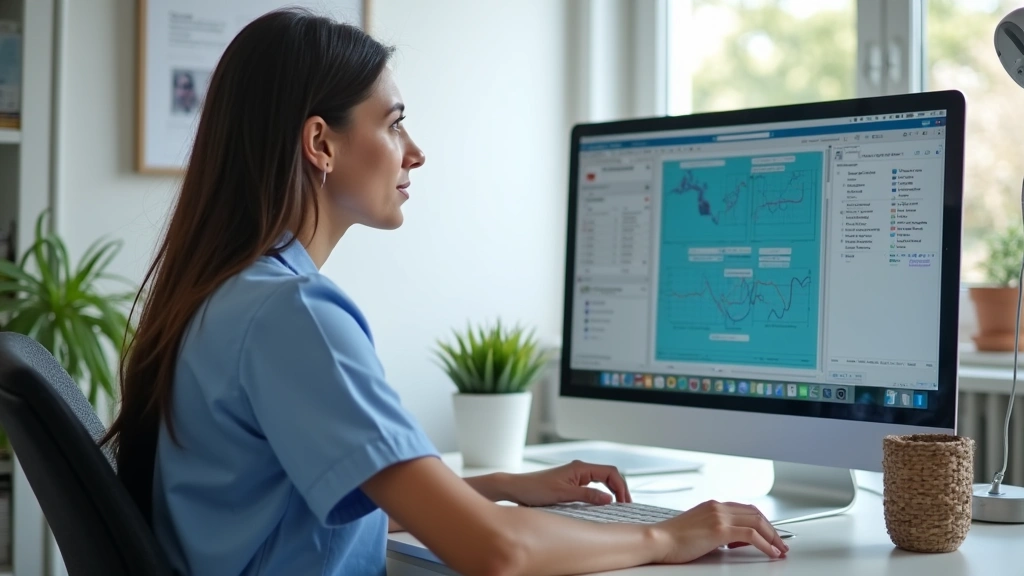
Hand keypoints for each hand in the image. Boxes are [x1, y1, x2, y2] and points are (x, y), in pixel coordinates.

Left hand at [502, 460, 631, 506]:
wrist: (517, 488)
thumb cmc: (535, 489)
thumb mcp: (563, 495)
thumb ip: (587, 495)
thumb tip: (609, 499)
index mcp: (580, 467)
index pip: (610, 472)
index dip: (621, 486)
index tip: (625, 502)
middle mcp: (580, 469)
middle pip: (608, 475)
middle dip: (619, 488)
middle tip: (626, 506)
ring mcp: (575, 475)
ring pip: (601, 480)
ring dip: (611, 490)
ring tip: (618, 506)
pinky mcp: (570, 483)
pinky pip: (592, 485)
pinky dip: (601, 493)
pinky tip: (602, 504)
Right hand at [652, 500, 787, 562]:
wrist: (658, 540)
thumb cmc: (672, 539)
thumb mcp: (698, 529)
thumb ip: (716, 531)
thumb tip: (733, 541)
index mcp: (712, 505)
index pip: (745, 510)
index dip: (762, 522)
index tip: (769, 534)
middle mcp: (718, 507)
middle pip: (755, 514)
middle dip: (772, 529)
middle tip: (781, 543)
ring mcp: (719, 516)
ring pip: (757, 522)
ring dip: (773, 537)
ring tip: (780, 549)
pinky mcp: (719, 529)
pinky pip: (751, 535)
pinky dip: (765, 544)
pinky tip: (770, 552)